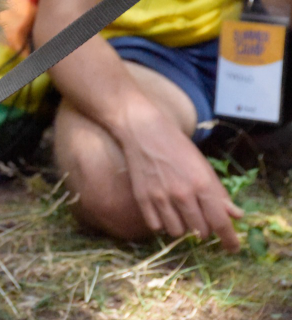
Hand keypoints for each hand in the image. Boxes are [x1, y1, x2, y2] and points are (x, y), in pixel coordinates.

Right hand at [117, 103, 243, 251]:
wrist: (144, 131)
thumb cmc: (177, 147)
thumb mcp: (204, 167)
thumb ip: (219, 193)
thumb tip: (236, 215)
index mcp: (202, 184)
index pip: (221, 222)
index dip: (229, 239)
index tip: (232, 248)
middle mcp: (182, 194)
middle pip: (201, 230)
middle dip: (204, 229)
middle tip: (201, 218)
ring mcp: (160, 197)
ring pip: (178, 232)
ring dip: (183, 227)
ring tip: (180, 213)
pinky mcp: (142, 199)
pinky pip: (156, 227)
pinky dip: (162, 223)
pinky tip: (164, 211)